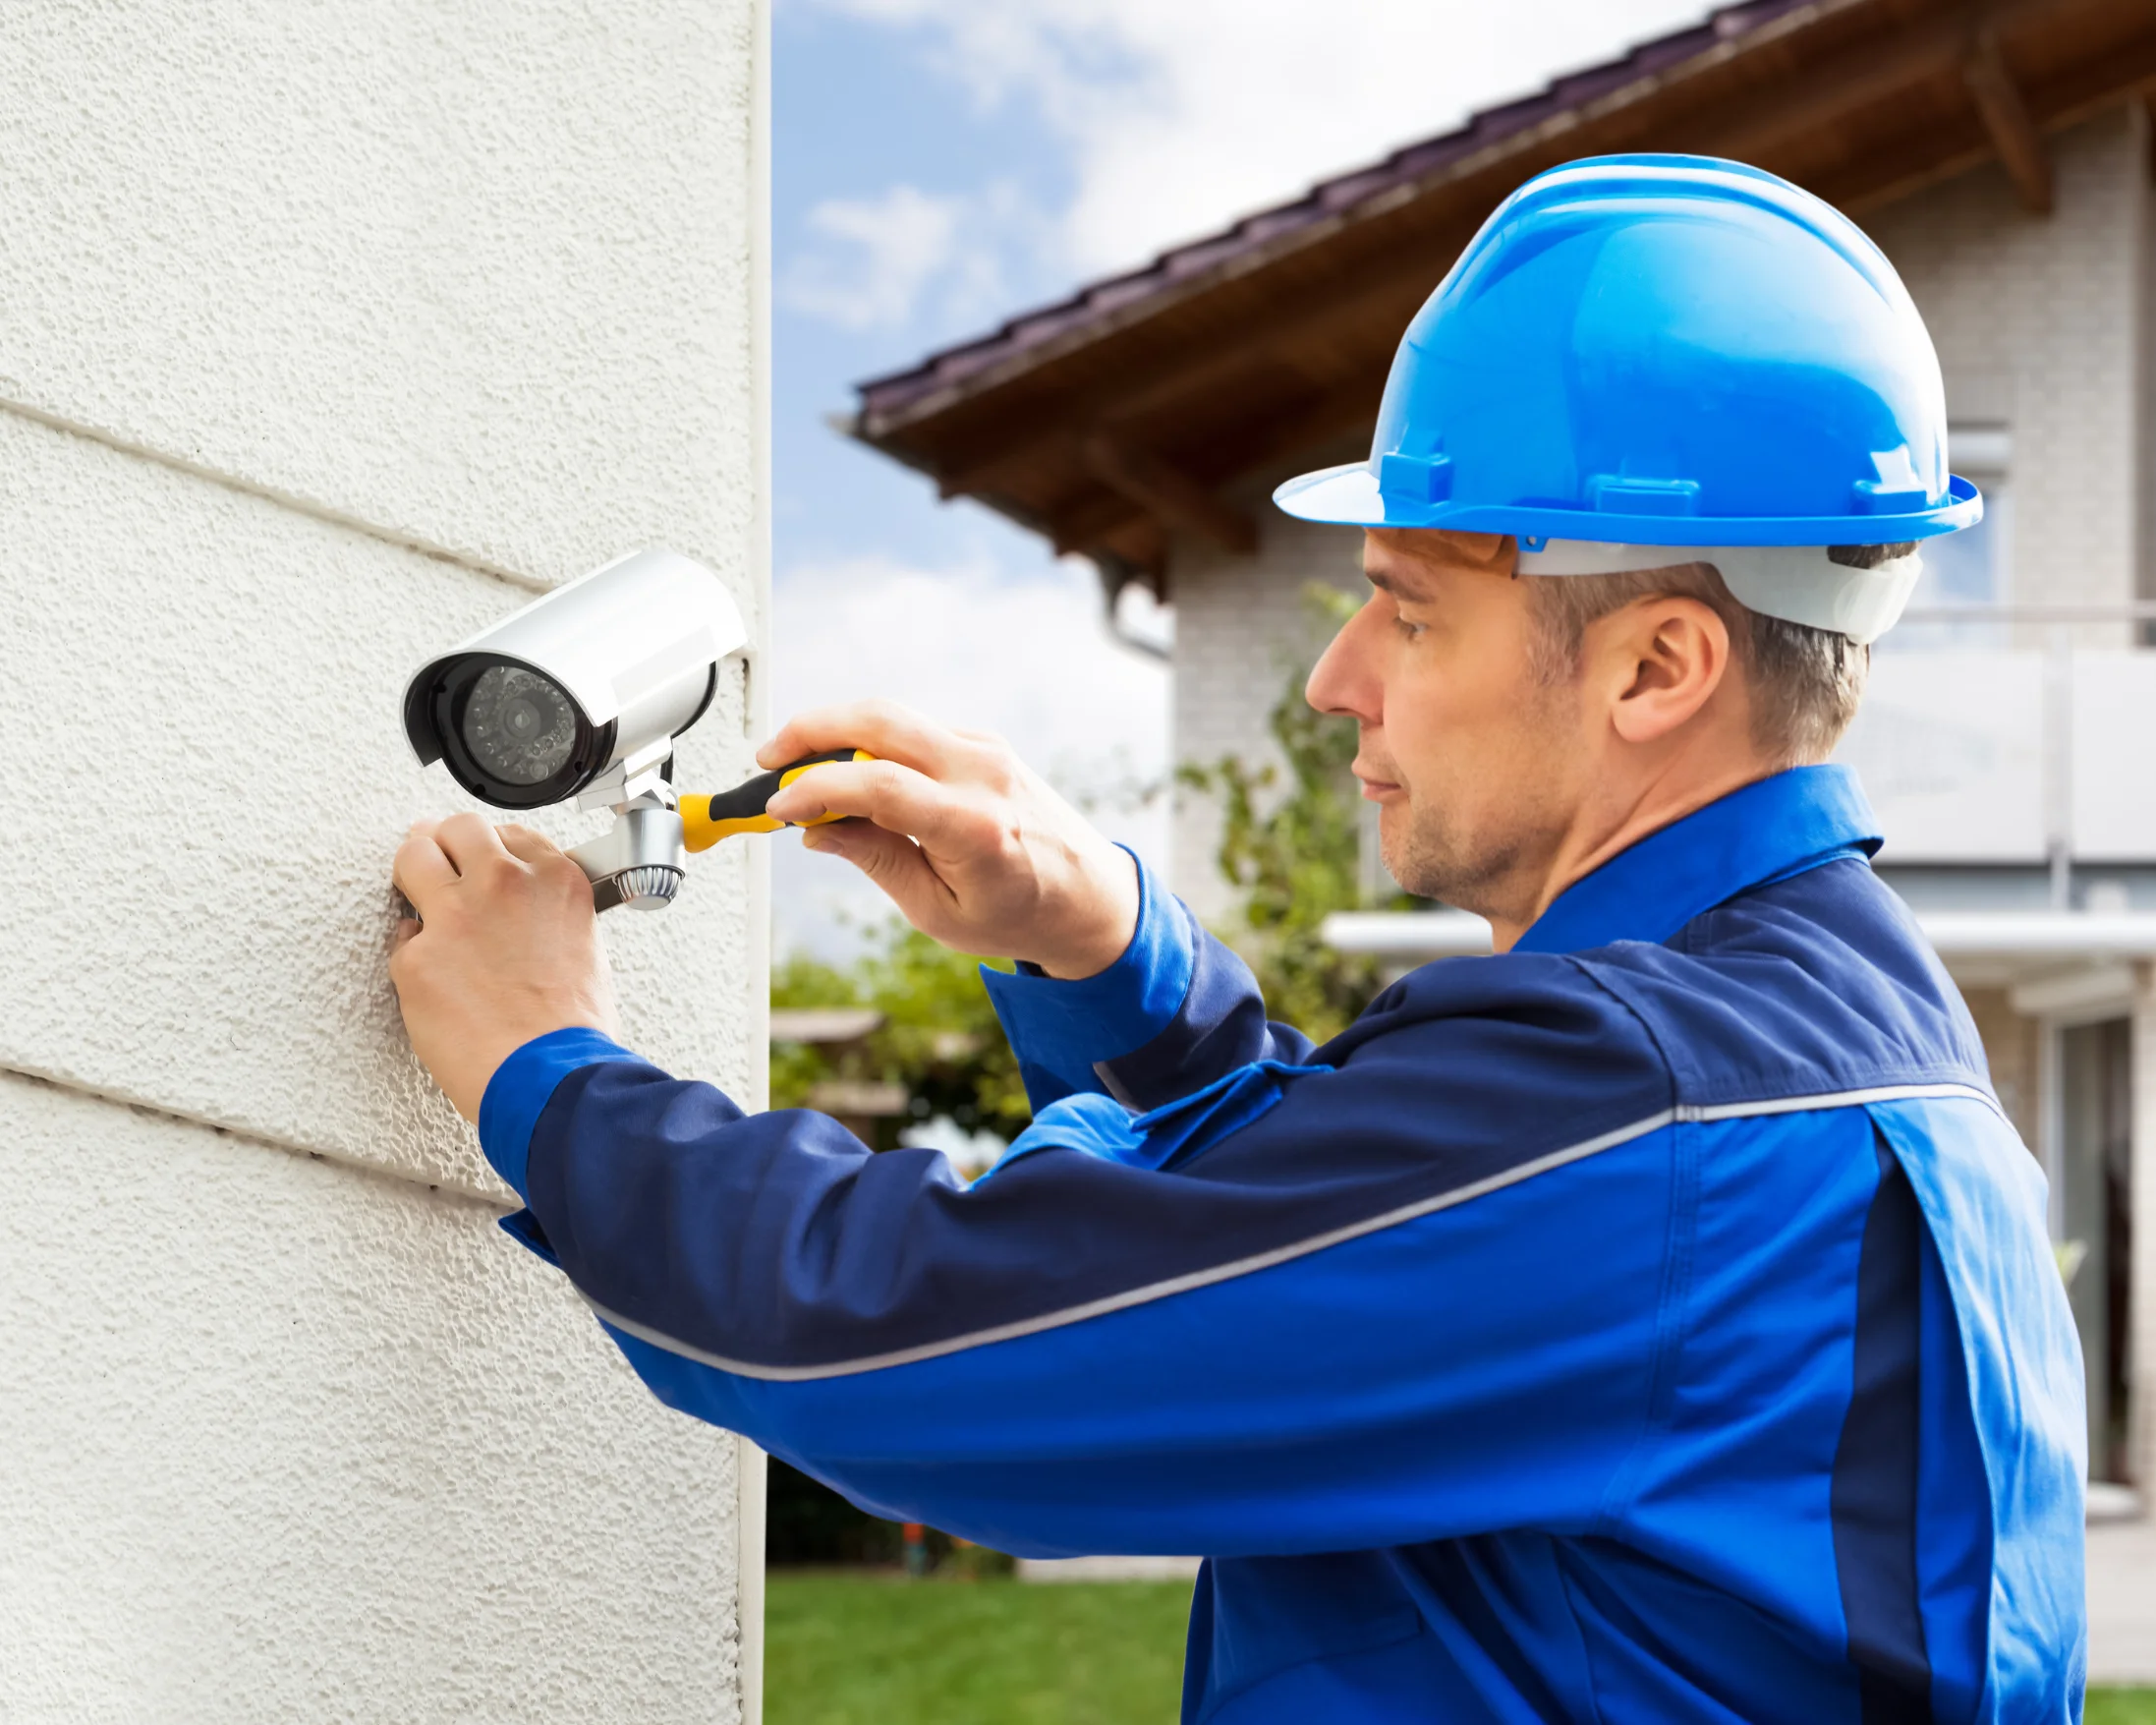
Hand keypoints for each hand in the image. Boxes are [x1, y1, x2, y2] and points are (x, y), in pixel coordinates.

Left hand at [388, 814, 618, 1121]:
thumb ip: (548, 914)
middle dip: (445, 842)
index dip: (491, 847)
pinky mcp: (416, 958)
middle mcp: (506, 885)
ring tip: (411, 884)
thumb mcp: (584, 947)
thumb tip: (522, 916)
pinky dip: (413, 954)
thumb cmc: (574, 1030)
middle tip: (438, 860)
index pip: (511, 833)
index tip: (482, 860)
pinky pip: (401, 939)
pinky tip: (431, 974)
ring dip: (412, 868)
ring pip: (413, 855)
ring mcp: (456, 916)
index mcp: (555, 881)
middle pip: (458, 829)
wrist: (552, 1077)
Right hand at [760, 702, 1138, 978]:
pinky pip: (916, 730)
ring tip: (798, 765)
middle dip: (812, 728)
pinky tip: (849, 771)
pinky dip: (873, 741)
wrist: (1090, 898)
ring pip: (895, 717)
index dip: (816, 788)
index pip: (877, 785)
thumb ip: (875, 860)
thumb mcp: (936, 911)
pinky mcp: (985, 744)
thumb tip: (818, 828)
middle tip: (770, 756)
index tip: (779, 804)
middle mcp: (982, 774)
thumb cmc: (1021, 914)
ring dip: (838, 729)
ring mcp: (987, 751)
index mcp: (973, 826)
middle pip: (880, 720)